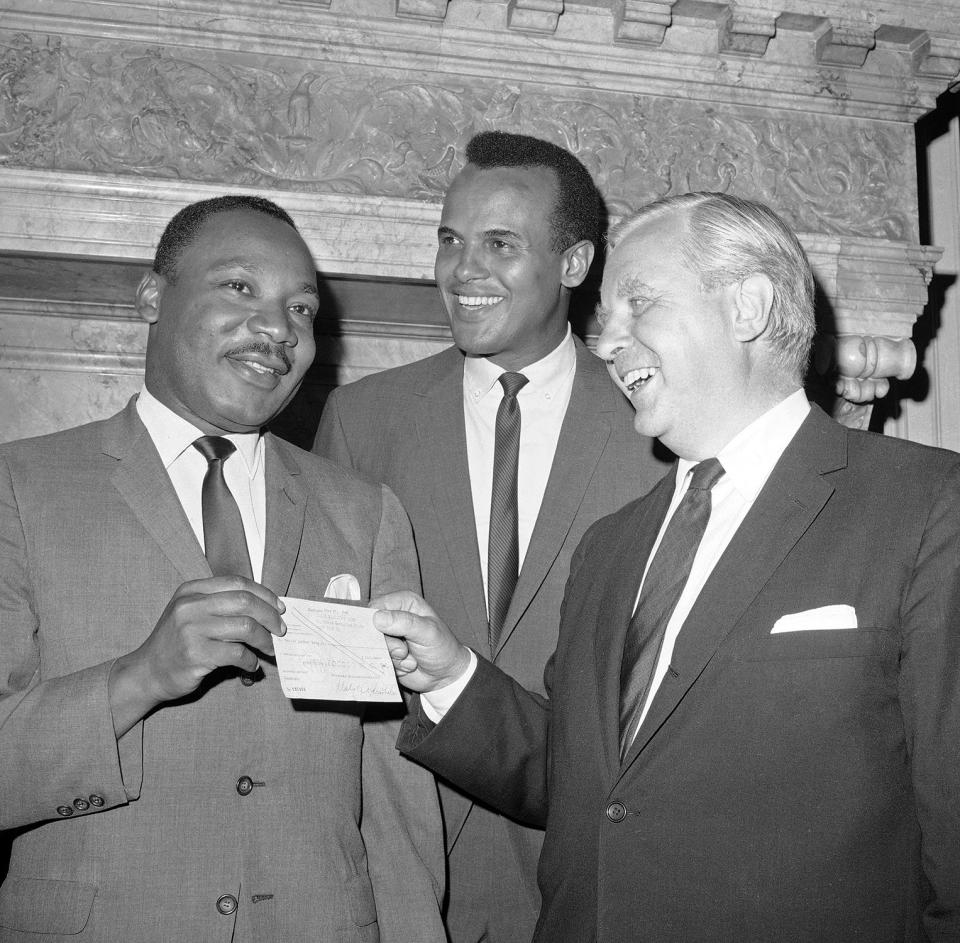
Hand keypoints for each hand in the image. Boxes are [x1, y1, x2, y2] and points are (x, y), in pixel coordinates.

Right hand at [109, 577, 285, 735]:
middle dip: (270, 617)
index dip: (264, 594)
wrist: (146, 673)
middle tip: (280, 630)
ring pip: (246, 627)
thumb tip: (267, 608)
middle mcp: (190, 606)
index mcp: (191, 590)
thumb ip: (221, 605)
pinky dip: (250, 661)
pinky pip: (237, 654)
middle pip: (245, 602)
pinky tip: (250, 665)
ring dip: (264, 640)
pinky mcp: (196, 655)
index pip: (238, 583)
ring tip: (268, 649)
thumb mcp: (191, 613)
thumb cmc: (177, 643)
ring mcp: (191, 630)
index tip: (279, 608)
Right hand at [371, 590, 471, 692]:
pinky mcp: (386, 652)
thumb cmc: (442, 648)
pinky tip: (407, 665)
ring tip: (410, 658)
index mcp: (403, 602)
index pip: (376, 607)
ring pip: (373, 646)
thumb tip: (377, 618)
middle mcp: (393, 616)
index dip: (376, 623)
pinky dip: (393, 665)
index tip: (389, 636)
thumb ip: (405, 622)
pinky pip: (377, 659)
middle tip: (404, 651)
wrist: (445, 675)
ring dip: (392, 657)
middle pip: (371, 629)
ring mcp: (388, 636)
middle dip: (387, 644)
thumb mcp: (427, 632)